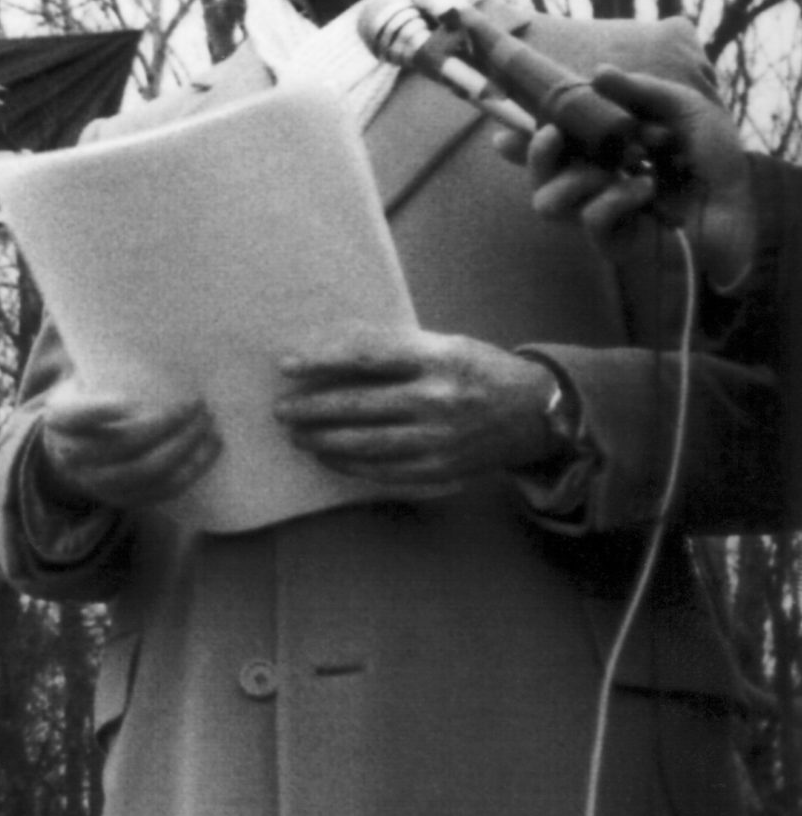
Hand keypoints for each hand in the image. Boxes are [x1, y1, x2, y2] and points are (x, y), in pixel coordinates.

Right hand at [37, 383, 220, 510]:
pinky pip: (162, 491)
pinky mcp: (123, 500)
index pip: (74, 417)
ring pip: (146, 471)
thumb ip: (104, 365)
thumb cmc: (87, 405)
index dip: (101, 410)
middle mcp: (74, 457)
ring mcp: (98, 483)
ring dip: (184, 448)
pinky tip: (211, 448)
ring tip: (208, 424)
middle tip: (196, 404)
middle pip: (123, 445)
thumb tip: (149, 327)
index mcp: (59, 421)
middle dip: (165, 425)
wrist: (67, 456)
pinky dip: (192, 470)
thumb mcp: (81, 383)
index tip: (131, 399)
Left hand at [275, 327, 556, 485]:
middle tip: (280, 411)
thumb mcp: (443, 345)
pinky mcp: (439, 469)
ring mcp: (439, 438)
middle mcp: (438, 398)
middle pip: (357, 406)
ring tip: (296, 435)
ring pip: (363, 443)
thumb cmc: (475, 370)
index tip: (286, 365)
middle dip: (310, 410)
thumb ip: (392, 349)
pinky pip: (381, 469)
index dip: (322, 359)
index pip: (367, 355)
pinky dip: (347, 464)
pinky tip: (327, 456)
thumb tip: (325, 353)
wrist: (534, 413)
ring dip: (321, 441)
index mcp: (438, 357)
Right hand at [504, 66, 754, 285]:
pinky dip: (614, 200)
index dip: (518, 144)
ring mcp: (601, 215)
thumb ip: (639, 91)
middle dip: (535, 156)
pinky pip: (589, 220)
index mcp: (604, 153)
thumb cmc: (715, 158)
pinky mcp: (614, 242)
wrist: (742, 203)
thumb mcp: (683, 109)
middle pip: (536, 178)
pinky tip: (645, 188)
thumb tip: (598, 72)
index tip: (502, 133)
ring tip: (618, 170)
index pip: (549, 149)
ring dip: (576, 180)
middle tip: (551, 135)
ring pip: (547, 203)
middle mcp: (594, 184)